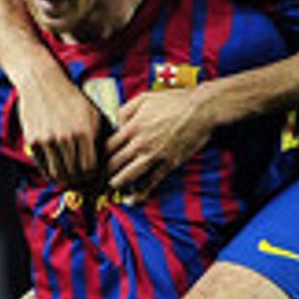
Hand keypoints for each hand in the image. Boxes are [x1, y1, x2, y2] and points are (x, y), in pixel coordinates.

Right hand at [16, 65, 102, 186]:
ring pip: (58, 174)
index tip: (93, 181)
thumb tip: (106, 162)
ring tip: (69, 181)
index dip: (92, 179)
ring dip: (64, 181)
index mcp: (84, 132)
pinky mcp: (33, 140)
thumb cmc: (71, 98)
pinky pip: (43, 166)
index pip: (91, 169)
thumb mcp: (93, 114)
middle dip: (80, 183)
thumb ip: (100, 138)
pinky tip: (56, 172)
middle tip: (82, 186)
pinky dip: (50, 173)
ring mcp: (47, 140)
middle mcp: (66, 138)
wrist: (42, 81)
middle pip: (74, 175)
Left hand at [107, 86, 213, 200]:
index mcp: (132, 126)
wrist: (201, 110)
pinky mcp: (168, 164)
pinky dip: (139, 194)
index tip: (97, 161)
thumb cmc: (174, 101)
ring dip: (116, 184)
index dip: (99, 156)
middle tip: (98, 179)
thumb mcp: (144, 98)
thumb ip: (125, 110)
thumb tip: (115, 124)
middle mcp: (140, 143)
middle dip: (103, 173)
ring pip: (127, 176)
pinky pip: (150, 183)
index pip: (107, 147)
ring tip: (111, 188)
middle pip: (113, 164)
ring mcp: (154, 155)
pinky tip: (132, 200)